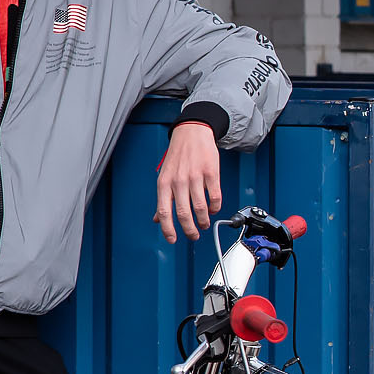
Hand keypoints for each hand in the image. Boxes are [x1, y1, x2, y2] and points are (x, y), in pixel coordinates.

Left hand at [156, 121, 223, 241]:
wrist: (191, 133)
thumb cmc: (178, 155)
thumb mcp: (164, 176)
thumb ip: (163, 199)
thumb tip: (158, 219)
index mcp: (164, 183)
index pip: (164, 211)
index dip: (168, 229)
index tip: (173, 239)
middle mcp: (178, 181)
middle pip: (183, 213)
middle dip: (189, 230)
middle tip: (194, 235)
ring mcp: (195, 176)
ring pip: (200, 207)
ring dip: (204, 220)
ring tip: (204, 223)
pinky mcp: (211, 173)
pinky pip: (215, 196)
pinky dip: (215, 207)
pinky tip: (213, 209)